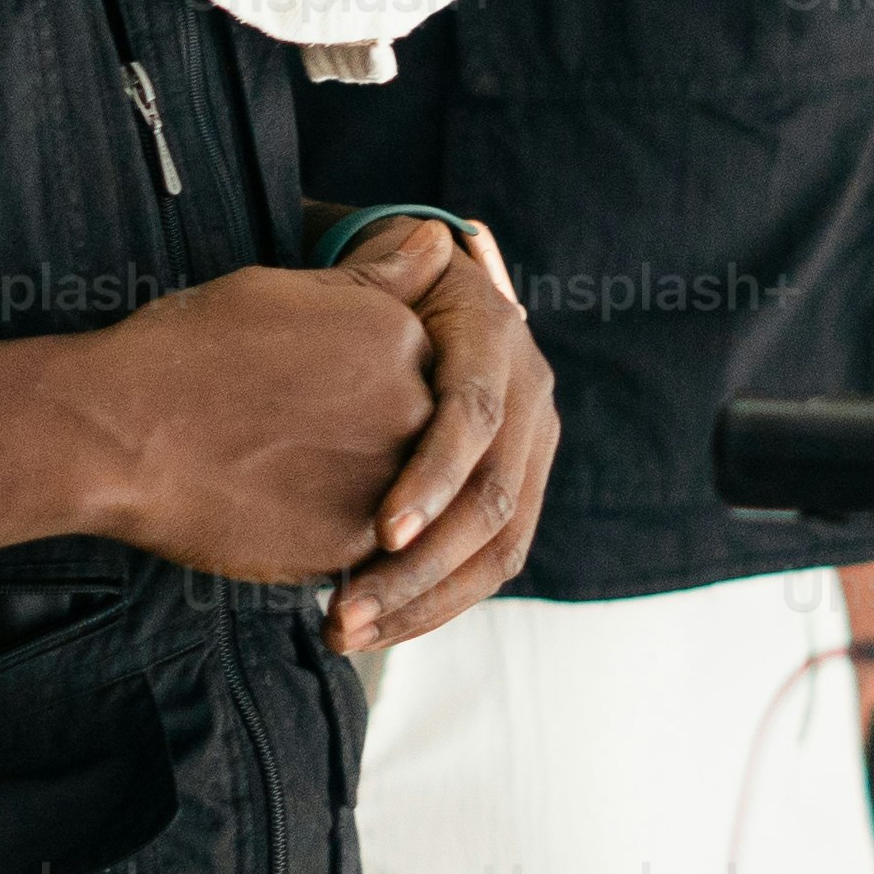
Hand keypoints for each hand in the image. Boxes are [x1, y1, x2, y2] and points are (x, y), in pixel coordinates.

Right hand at [60, 264, 436, 581]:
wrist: (120, 434)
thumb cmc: (187, 350)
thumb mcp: (286, 289)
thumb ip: (377, 278)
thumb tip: (440, 237)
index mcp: (400, 335)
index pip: (413, 366)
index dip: (351, 382)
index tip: (297, 391)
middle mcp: (413, 406)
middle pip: (412, 430)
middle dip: (357, 436)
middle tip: (278, 433)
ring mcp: (389, 480)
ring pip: (395, 491)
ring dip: (346, 486)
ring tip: (273, 472)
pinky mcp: (354, 544)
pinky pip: (363, 543)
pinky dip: (325, 531)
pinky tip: (270, 509)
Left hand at [330, 218, 554, 653]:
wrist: (415, 302)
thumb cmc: (369, 286)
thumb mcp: (376, 271)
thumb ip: (390, 270)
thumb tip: (427, 240)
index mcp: (497, 338)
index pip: (476, 417)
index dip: (432, 476)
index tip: (378, 531)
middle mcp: (531, 397)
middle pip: (492, 502)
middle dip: (418, 569)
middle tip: (343, 614)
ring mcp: (530, 451)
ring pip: (496, 549)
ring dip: (423, 602)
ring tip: (348, 634)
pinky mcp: (513, 494)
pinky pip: (487, 565)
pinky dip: (432, 603)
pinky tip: (376, 628)